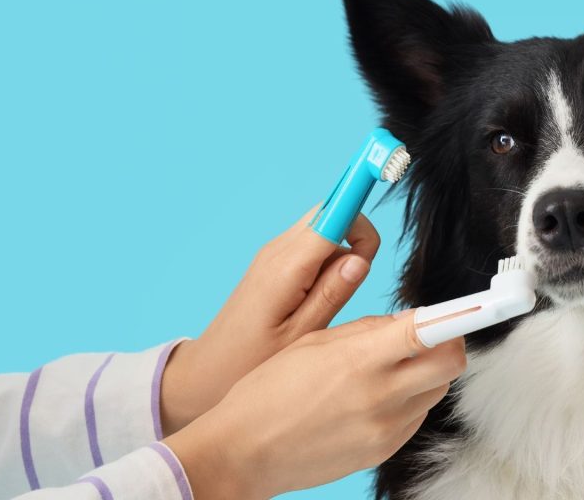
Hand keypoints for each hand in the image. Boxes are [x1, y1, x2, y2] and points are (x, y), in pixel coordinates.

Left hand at [161, 206, 380, 434]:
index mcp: (286, 267)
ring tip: (333, 301)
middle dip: (356, 239)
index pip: (334, 215)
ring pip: (324, 228)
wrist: (210, 369)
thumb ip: (333, 294)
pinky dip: (327, 263)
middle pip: (332, 213)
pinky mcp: (274, 264)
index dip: (360, 222)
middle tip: (356, 283)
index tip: (373, 248)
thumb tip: (361, 259)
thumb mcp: (300, 335)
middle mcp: (278, 250)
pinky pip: (311, 246)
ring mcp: (274, 254)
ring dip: (342, 252)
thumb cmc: (252, 360)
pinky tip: (319, 300)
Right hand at [164, 309, 465, 499]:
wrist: (244, 451)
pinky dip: (409, 399)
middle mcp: (379, 396)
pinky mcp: (383, 451)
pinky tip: (377, 394)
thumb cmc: (269, 390)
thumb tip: (411, 319)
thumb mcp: (315, 342)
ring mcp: (385, 429)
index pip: (430, 333)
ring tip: (390, 366)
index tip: (491, 302)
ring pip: (436, 389)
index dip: (466, 316)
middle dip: (449, 342)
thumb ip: (368, 330)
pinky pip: (416, 417)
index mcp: (360, 361)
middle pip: (450, 362)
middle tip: (432, 332)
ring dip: (426, 371)